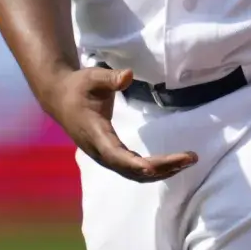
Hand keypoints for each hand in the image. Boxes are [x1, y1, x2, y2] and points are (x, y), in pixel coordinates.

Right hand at [35, 66, 197, 182]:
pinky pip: (132, 169)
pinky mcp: (109, 155)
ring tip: (188, 161)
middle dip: (162, 167)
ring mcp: (104, 156)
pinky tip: (172, 164)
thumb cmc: (78, 86)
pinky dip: (153, 170)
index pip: (115, 154)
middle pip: (131, 169)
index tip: (154, 167)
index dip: (134, 164)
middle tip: (191, 158)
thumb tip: (127, 75)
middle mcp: (99, 151)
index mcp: (94, 133)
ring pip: (133, 174)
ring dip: (161, 171)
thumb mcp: (93, 77)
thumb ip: (110, 78)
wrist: (59, 98)